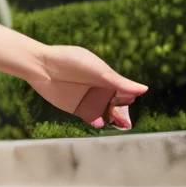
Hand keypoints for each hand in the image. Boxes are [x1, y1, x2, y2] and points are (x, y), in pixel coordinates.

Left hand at [27, 44, 146, 129]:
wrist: (41, 66)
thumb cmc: (70, 61)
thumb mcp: (97, 70)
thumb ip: (118, 82)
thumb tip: (144, 89)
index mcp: (108, 78)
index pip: (126, 92)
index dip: (129, 98)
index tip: (127, 101)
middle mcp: (101, 90)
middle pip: (119, 106)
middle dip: (124, 114)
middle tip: (125, 120)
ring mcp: (91, 101)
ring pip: (108, 115)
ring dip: (113, 121)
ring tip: (119, 126)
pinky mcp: (79, 109)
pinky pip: (92, 119)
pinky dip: (98, 123)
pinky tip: (99, 123)